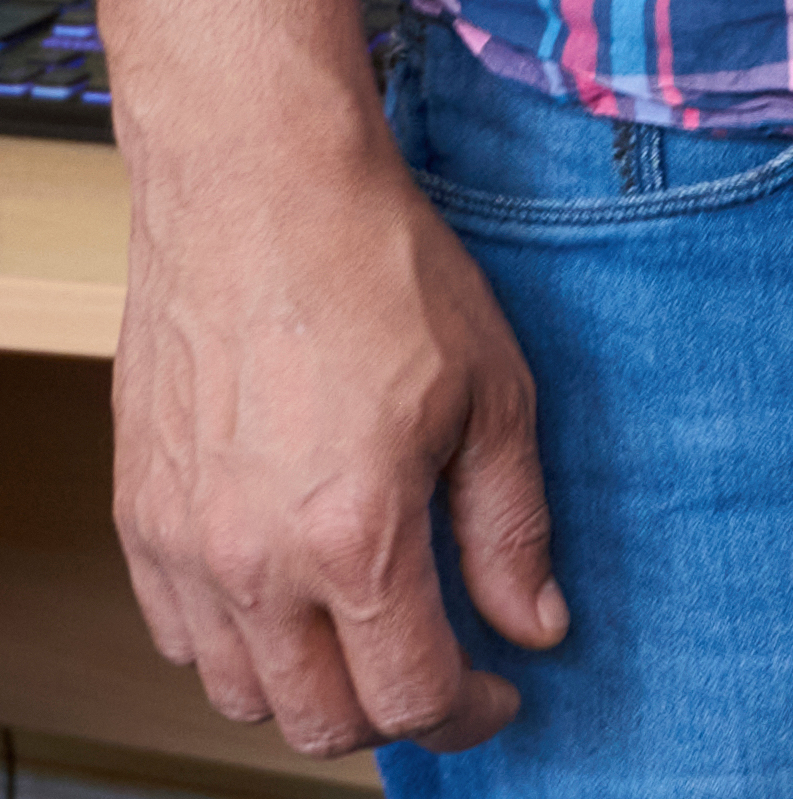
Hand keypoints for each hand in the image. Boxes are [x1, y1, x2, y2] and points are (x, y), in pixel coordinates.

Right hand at [113, 130, 563, 755]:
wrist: (258, 191)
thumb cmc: (380, 271)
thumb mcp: (494, 395)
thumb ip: (511, 529)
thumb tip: (535, 625)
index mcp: (353, 539)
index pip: (411, 697)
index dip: (473, 711)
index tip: (504, 688)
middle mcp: (250, 564)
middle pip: (317, 721)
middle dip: (393, 715)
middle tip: (444, 667)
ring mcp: (179, 547)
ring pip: (240, 692)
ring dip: (311, 688)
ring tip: (371, 632)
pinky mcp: (136, 517)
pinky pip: (179, 634)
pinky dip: (240, 644)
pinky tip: (292, 592)